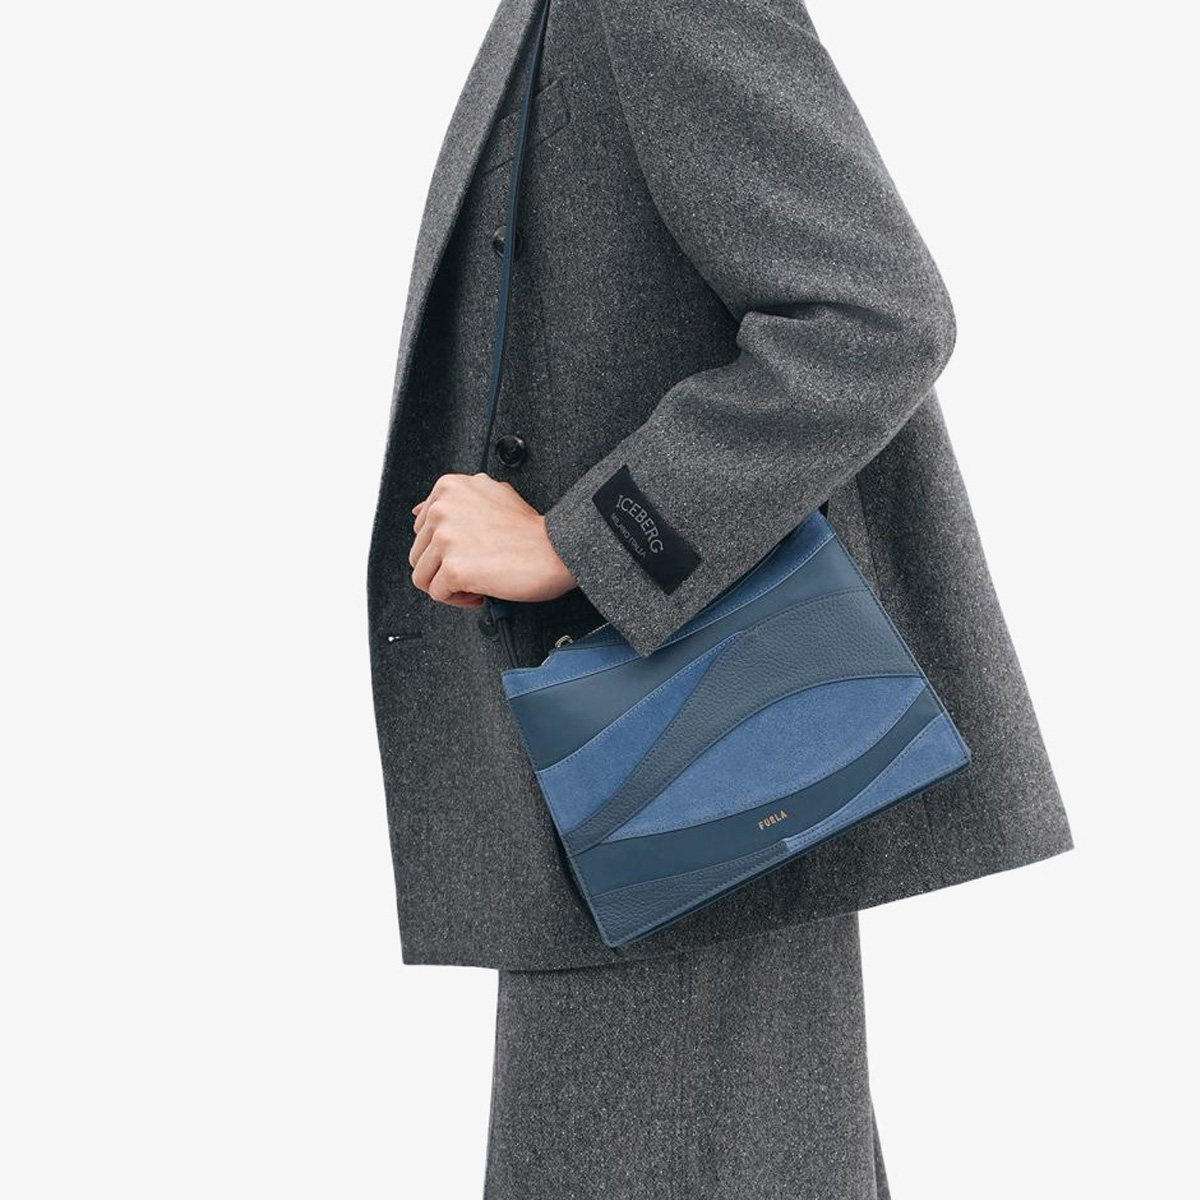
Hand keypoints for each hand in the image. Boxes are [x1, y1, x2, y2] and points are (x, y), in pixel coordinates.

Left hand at [409, 473, 575, 607]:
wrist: (557, 549)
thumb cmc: (530, 530)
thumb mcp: (491, 494)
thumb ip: (454, 501)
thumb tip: (420, 510)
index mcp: (449, 488)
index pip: (421, 528)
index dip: (444, 548)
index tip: (466, 551)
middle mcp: (443, 510)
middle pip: (419, 554)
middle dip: (444, 568)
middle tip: (474, 568)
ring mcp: (446, 539)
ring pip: (423, 577)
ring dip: (449, 585)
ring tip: (476, 581)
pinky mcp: (454, 568)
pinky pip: (438, 594)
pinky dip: (458, 600)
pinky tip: (481, 590)